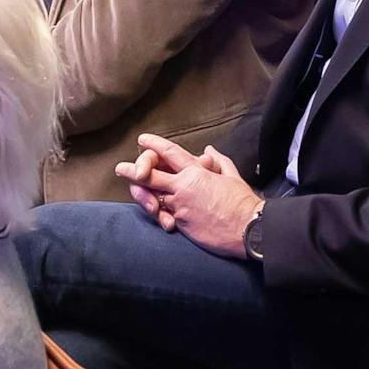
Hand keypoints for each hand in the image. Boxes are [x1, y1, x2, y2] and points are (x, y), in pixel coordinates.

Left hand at [128, 137, 261, 257]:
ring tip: (132, 189)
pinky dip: (160, 213)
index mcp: (196, 172)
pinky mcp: (180, 224)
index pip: (170, 154)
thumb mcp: (231, 176)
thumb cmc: (242, 202)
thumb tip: (208, 151)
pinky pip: (164, 216)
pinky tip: (154, 211)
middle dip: (134, 170)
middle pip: (150, 175)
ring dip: (141, 194)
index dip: (154, 145)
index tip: (143, 140)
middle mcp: (183, 187)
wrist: (248, 229)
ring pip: (153, 197)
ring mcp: (179, 207)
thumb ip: (218, 161)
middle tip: (121, 168)